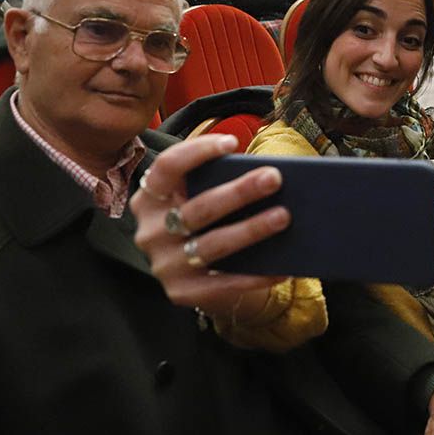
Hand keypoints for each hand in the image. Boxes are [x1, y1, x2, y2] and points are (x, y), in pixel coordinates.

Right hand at [131, 134, 287, 318]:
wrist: (191, 274)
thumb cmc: (203, 221)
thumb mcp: (195, 198)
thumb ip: (215, 183)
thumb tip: (264, 174)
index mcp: (150, 198)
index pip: (167, 167)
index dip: (198, 152)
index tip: (232, 142)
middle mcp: (151, 231)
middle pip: (199, 207)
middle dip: (239, 191)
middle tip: (274, 178)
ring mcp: (164, 264)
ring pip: (212, 245)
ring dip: (251, 229)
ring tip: (283, 216)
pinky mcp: (181, 292)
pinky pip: (223, 284)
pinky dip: (255, 275)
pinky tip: (283, 266)